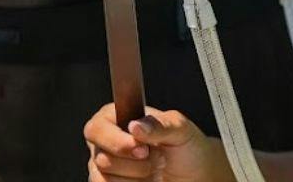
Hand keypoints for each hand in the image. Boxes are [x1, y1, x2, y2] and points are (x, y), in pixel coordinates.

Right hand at [84, 104, 231, 181]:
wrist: (196, 175)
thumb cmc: (187, 147)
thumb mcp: (181, 130)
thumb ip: (160, 125)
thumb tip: (136, 125)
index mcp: (118, 117)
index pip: (97, 128)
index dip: (117, 141)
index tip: (143, 149)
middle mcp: (107, 141)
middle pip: (101, 157)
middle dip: (133, 164)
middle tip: (156, 158)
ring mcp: (106, 167)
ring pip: (104, 179)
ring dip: (135, 178)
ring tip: (153, 171)